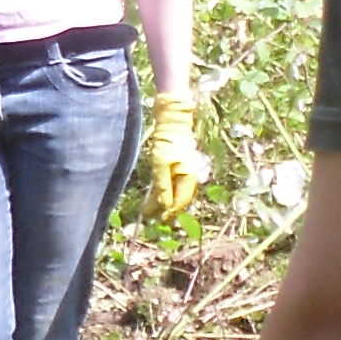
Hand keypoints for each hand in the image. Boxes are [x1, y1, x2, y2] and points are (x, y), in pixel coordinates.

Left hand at [139, 93, 209, 221]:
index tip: (159, 218)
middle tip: (152, 217)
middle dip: (165, 208)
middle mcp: (189, 175)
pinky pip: (171, 182)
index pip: (181, 200)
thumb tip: (164, 205)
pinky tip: (156, 195)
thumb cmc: (168, 141)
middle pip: (178, 197)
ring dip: (163, 200)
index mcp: (188, 176)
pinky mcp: (177, 164)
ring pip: (174, 190)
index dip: (170, 210)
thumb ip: (163, 184)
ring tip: (151, 209)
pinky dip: (163, 190)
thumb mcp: (162, 163)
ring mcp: (184, 170)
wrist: (173, 121)